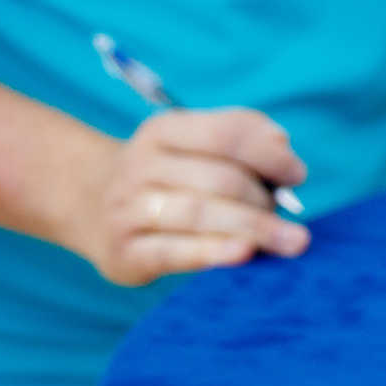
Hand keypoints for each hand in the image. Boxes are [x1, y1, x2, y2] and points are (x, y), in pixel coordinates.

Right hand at [78, 109, 309, 286]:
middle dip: (264, 200)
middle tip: (289, 221)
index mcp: (163, 131)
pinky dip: (212, 253)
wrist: (87, 204)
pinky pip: (173, 252)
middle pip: (220, 179)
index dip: (269, 155)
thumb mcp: (194, 143)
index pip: (225, 134)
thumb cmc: (168, 174)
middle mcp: (140, 166)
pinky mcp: (123, 252)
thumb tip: (282, 145)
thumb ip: (243, 136)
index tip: (297, 175)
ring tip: (291, 241)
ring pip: (200, 214)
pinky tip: (244, 254)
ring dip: (254, 227)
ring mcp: (128, 209)